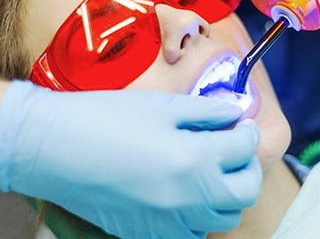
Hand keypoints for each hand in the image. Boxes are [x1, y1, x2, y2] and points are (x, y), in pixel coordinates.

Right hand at [0, 80, 260, 238]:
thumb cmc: (107, 119)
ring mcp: (170, 223)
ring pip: (222, 217)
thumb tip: (234, 112)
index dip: (248, 133)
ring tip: (213, 171)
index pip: (245, 149)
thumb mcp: (162, 106)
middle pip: (245, 192)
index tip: (242, 125)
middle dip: (249, 168)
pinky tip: (186, 193)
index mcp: (195, 159)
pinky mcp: (149, 234)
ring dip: (228, 193)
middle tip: (236, 150)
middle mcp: (189, 198)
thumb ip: (206, 111)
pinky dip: (200, 214)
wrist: (56, 149)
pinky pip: (192, 232)